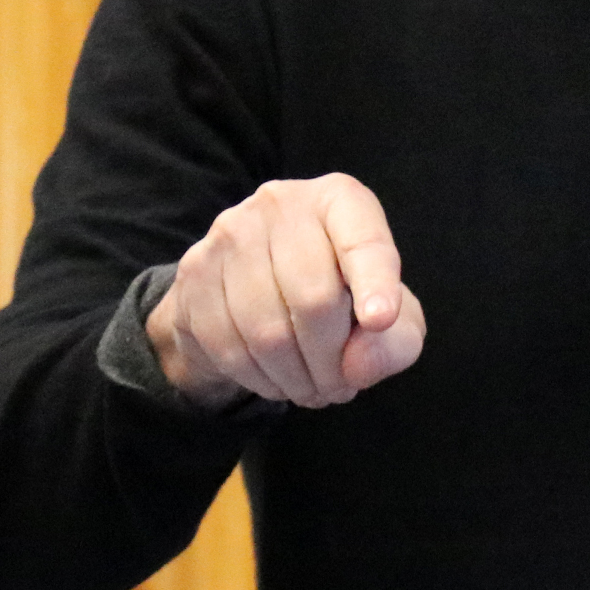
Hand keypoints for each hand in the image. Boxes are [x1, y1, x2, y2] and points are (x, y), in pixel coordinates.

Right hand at [145, 173, 425, 409]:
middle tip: (340, 387)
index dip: (375, 282)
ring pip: (267, 331)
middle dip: (332, 362)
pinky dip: (260, 379)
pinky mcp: (194, 272)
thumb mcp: (391, 319)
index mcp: (339, 200)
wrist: (251, 290)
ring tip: (312, 388)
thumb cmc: (340, 296)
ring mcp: (229, 235)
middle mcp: (281, 204)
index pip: (362, 239)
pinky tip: (276, 379)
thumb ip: (395, 343)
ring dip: (296, 378)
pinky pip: (228, 346)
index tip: (382, 320)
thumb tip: (357, 366)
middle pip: (313, 298)